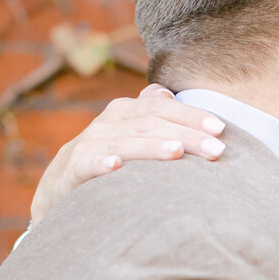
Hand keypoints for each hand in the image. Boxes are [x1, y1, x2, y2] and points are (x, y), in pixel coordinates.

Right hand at [29, 86, 224, 224]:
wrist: (59, 186)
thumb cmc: (105, 159)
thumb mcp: (127, 134)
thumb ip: (148, 115)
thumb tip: (165, 93)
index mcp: (125, 112)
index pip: (161, 107)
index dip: (190, 115)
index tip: (220, 128)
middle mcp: (107, 124)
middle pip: (150, 124)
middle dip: (186, 135)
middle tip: (215, 149)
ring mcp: (89, 145)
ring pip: (124, 143)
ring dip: (151, 147)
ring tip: (177, 152)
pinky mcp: (72, 171)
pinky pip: (88, 164)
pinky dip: (101, 164)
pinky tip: (115, 167)